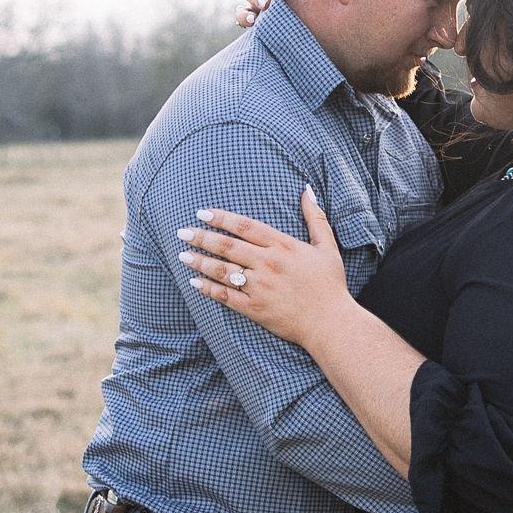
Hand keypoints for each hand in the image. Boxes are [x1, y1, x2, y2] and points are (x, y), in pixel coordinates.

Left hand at [177, 187, 348, 344]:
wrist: (330, 322)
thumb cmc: (330, 284)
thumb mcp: (327, 246)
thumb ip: (315, 217)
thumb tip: (306, 189)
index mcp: (283, 246)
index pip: (245, 226)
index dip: (221, 218)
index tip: (202, 212)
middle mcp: (268, 263)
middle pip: (227, 246)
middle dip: (202, 237)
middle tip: (182, 232)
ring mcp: (259, 287)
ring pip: (222, 270)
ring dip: (200, 261)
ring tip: (182, 255)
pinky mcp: (255, 309)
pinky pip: (225, 296)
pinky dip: (208, 288)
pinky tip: (194, 282)